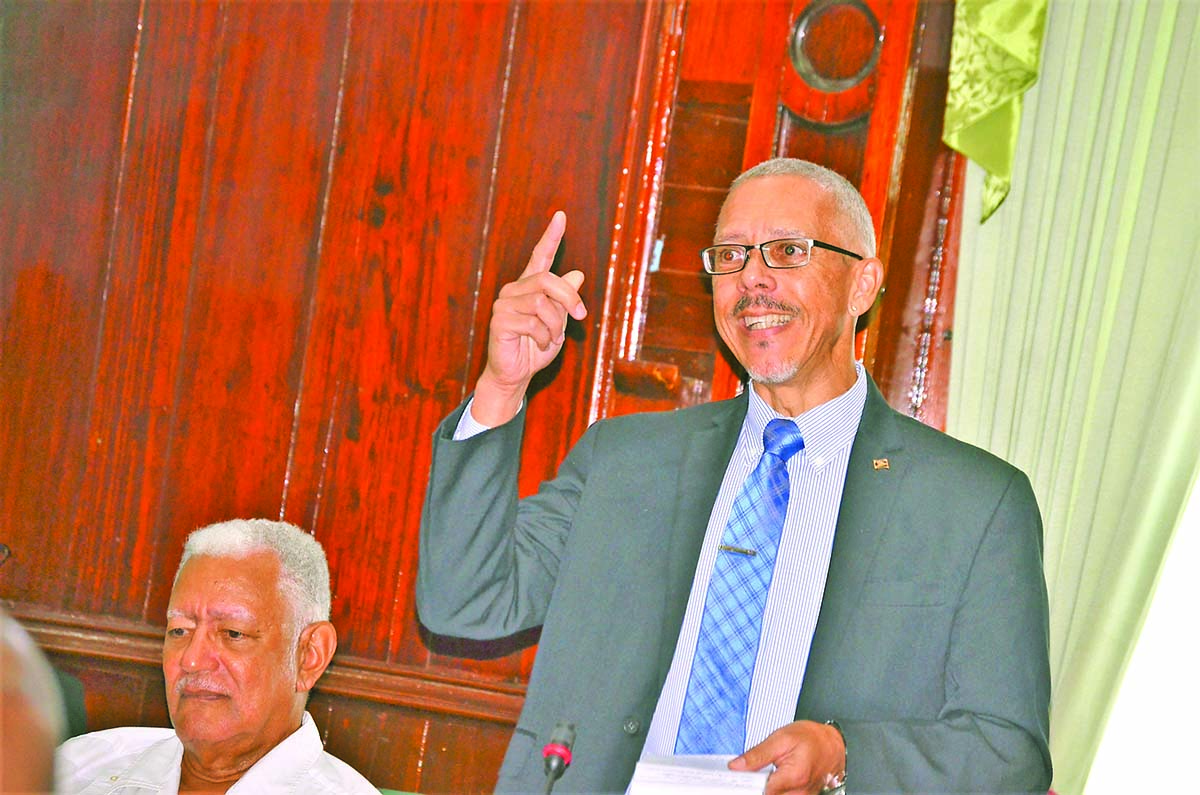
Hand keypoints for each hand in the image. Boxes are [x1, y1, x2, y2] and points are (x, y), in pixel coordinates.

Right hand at [472, 211, 586, 425]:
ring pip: (542, 303)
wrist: (516, 375)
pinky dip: (544, 337)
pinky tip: (540, 344)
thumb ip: (564, 300)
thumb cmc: (535, 348)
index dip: (551, 237)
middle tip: (581, 316)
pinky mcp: (499, 321)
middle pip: (548, 280)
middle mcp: (514, 290)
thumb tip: (577, 273)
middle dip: (569, 299)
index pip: (540, 256)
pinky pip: (533, 323)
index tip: (561, 216)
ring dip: (555, 325)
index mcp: (529, 287)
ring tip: (551, 339)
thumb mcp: (558, 323)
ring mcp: (504, 304)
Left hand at [728, 720, 844, 794]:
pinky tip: (777, 777)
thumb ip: (757, 755)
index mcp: (794, 776)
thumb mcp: (781, 738)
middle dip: (757, 785)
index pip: (762, 791)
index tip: (740, 777)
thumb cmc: (811, 738)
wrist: (832, 743)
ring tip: (770, 771)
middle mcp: (800, 792)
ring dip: (768, 787)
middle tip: (757, 770)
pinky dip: (777, 789)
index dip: (748, 784)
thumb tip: (736, 766)